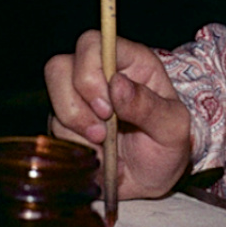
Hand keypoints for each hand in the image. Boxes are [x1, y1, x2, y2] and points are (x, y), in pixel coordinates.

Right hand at [44, 30, 191, 198]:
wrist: (152, 184)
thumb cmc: (167, 147)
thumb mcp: (172, 128)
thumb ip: (149, 106)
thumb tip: (117, 83)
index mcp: (132, 63)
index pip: (95, 42)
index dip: (90, 70)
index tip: (107, 108)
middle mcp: (101, 75)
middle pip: (60, 65)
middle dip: (75, 102)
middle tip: (101, 131)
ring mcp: (81, 99)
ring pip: (53, 97)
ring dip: (75, 125)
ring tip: (102, 143)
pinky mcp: (67, 125)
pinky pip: (53, 129)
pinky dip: (73, 145)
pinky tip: (97, 154)